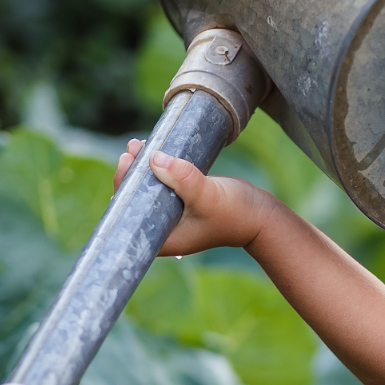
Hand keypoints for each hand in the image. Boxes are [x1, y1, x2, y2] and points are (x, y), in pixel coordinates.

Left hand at [114, 138, 270, 255]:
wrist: (261, 215)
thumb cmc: (236, 213)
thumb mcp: (208, 195)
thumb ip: (182, 179)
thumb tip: (154, 159)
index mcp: (165, 239)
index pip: (131, 217)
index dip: (123, 190)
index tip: (126, 165)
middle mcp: (165, 230)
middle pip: (135, 202)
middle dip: (130, 176)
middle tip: (131, 152)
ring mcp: (173, 217)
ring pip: (147, 191)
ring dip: (142, 169)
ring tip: (137, 145)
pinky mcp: (181, 203)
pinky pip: (161, 185)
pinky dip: (156, 169)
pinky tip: (153, 151)